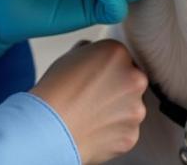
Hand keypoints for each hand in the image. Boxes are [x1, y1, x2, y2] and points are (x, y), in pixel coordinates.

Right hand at [31, 39, 148, 164]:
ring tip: (90, 113)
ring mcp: (136, 109)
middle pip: (131, 80)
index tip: (94, 75)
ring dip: (117, 109)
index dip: (106, 67)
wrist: (50, 127)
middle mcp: (134, 78)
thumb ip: (91, 51)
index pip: (120, 57)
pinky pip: (125, 130)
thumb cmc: (56, 88)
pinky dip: (113, 130)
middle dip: (117, 87)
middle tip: (94, 95)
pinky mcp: (131, 136)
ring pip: (130, 107)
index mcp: (118, 53)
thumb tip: (94, 55)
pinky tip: (93, 128)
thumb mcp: (71, 55)